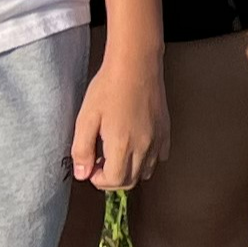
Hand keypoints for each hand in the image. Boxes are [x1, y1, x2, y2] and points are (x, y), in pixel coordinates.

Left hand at [72, 56, 168, 193]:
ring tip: (116, 153)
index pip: (114, 181)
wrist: (136, 65)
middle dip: (112, 178)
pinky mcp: (165, 131)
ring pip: (147, 172)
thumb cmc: (109, 87)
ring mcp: (158, 139)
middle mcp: (144, 146)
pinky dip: (147, 160)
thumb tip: (82, 174)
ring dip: (129, 170)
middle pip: (131, 181)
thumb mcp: (86, 118)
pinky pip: (160, 157)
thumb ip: (81, 149)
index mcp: (122, 144)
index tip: (91, 167)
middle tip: (100, 161)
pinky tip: (135, 144)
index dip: (98, 180)